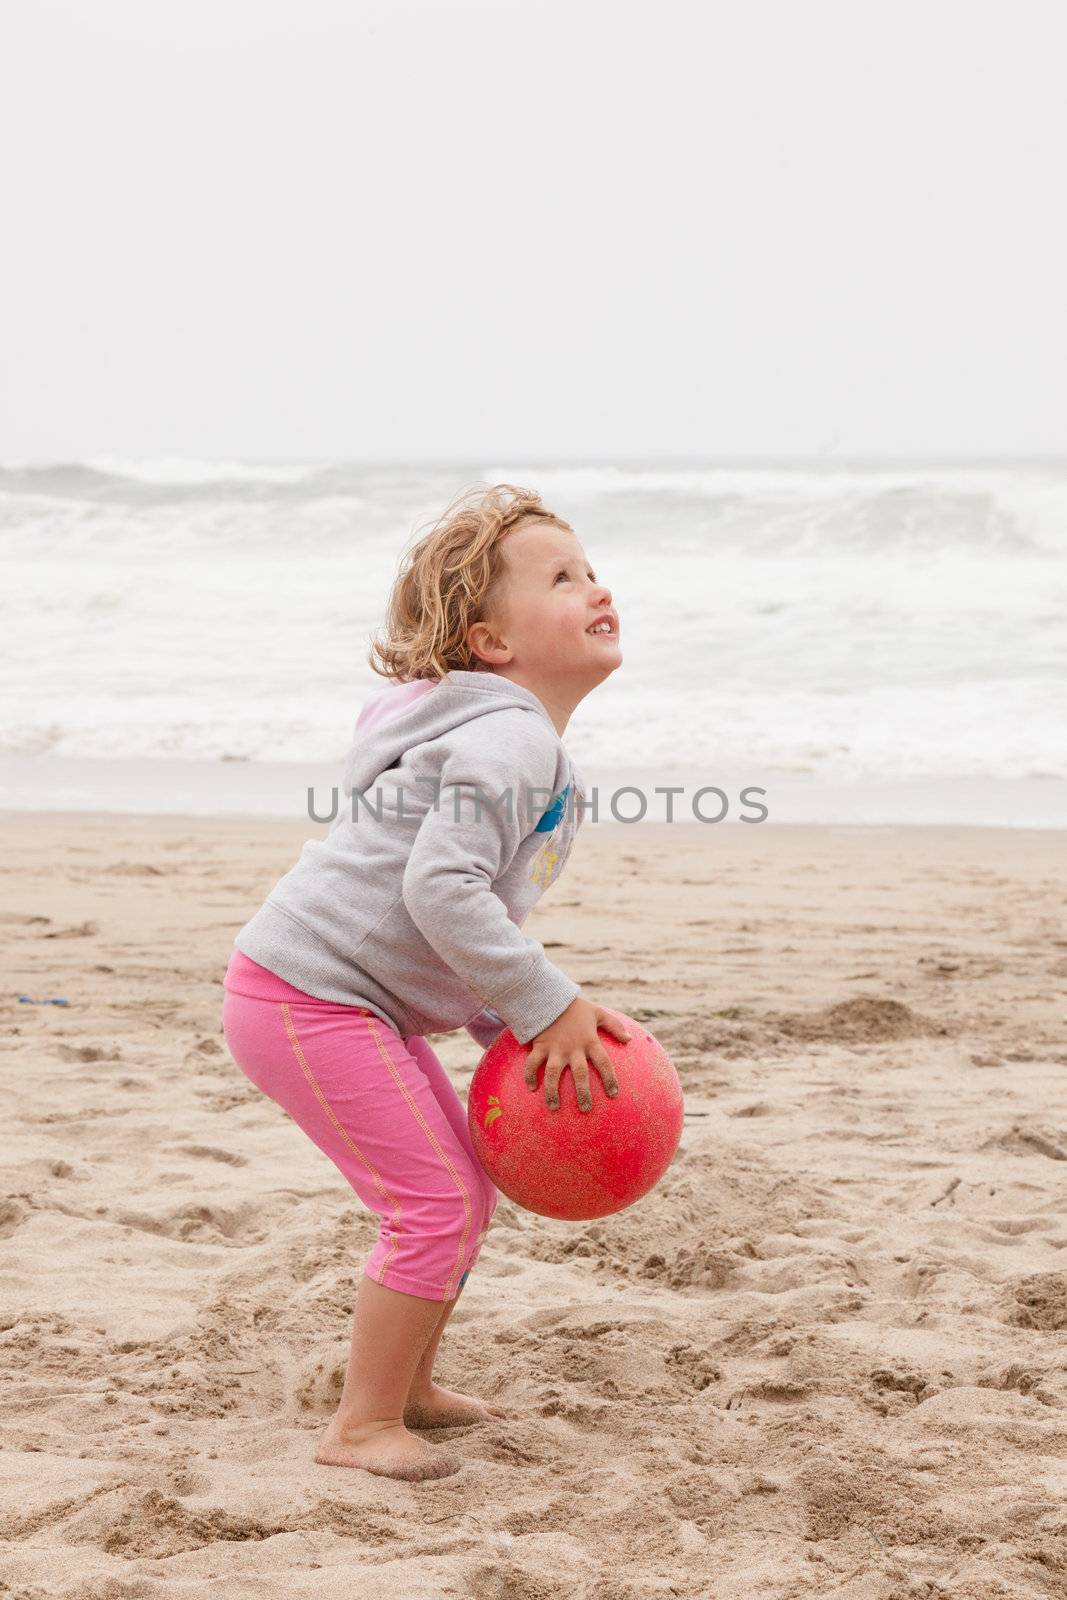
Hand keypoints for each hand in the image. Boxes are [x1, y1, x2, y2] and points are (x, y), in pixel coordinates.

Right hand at [524, 996, 630, 1112]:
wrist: (549, 995)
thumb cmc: (575, 1007)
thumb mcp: (598, 1013)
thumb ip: (615, 1026)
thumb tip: (629, 1039)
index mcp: (589, 1041)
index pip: (603, 1062)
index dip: (609, 1078)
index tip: (613, 1094)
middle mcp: (573, 1048)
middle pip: (580, 1074)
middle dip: (583, 1093)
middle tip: (585, 1109)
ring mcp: (555, 1049)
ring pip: (554, 1074)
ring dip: (553, 1091)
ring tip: (554, 1107)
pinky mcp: (539, 1047)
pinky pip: (532, 1064)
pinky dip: (530, 1076)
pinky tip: (530, 1088)